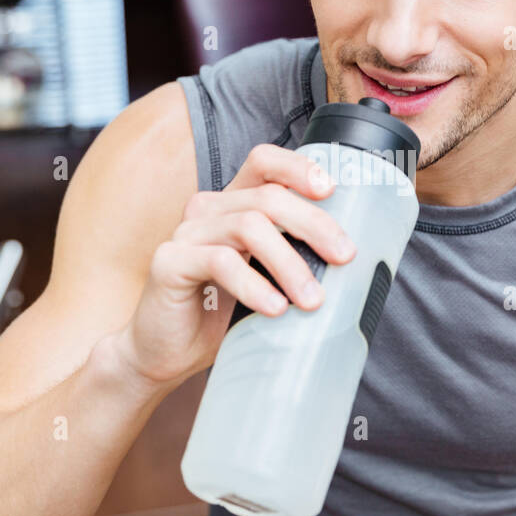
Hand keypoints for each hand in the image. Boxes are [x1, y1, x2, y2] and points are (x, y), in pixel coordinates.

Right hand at [110, 143, 355, 386]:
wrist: (164, 353)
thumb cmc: (219, 316)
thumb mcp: (265, 280)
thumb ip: (293, 259)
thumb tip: (351, 261)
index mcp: (232, 205)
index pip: (263, 162)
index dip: (298, 167)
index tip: (331, 190)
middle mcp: (207, 209)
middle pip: (268, 198)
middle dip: (314, 225)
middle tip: (345, 258)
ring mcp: (185, 233)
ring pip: (249, 227)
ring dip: (289, 263)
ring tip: (313, 300)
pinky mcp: (168, 262)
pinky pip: (220, 262)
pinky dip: (255, 286)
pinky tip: (275, 309)